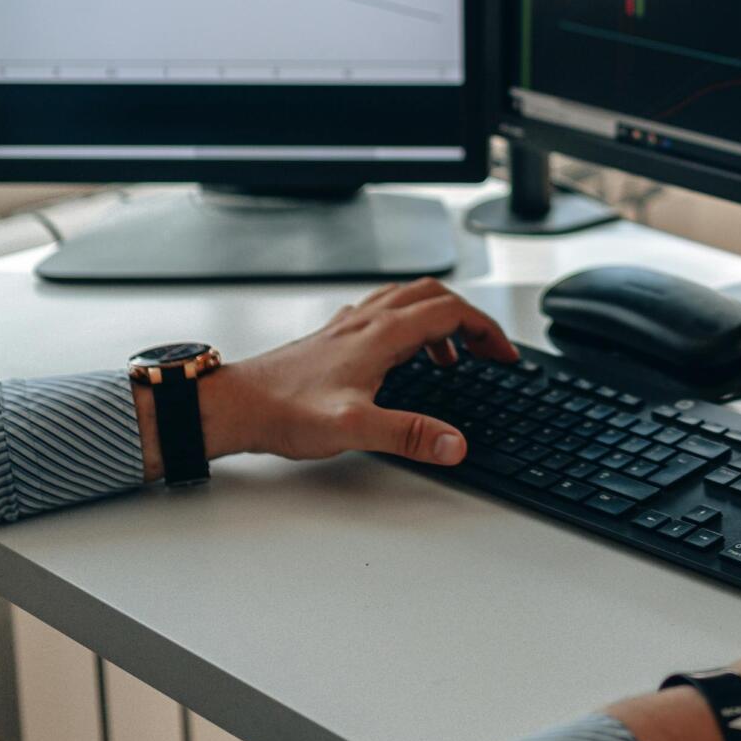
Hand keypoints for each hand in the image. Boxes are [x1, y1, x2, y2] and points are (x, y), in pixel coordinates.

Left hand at [188, 278, 518, 469]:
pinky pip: (383, 313)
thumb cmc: (284, 410)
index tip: (504, 355)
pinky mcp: (334, 338)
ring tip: (452, 357)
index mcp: (381, 334)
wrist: (236, 404)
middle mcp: (368, 322)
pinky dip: (409, 325)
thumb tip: (455, 444)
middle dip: (470, 319)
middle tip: (488, 350)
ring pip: (408, 300)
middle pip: (434, 296)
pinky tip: (401, 355)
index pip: (450, 313)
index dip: (487, 330)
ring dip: (440, 319)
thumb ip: (409, 435)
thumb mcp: (355, 429)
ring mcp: (350, 326)